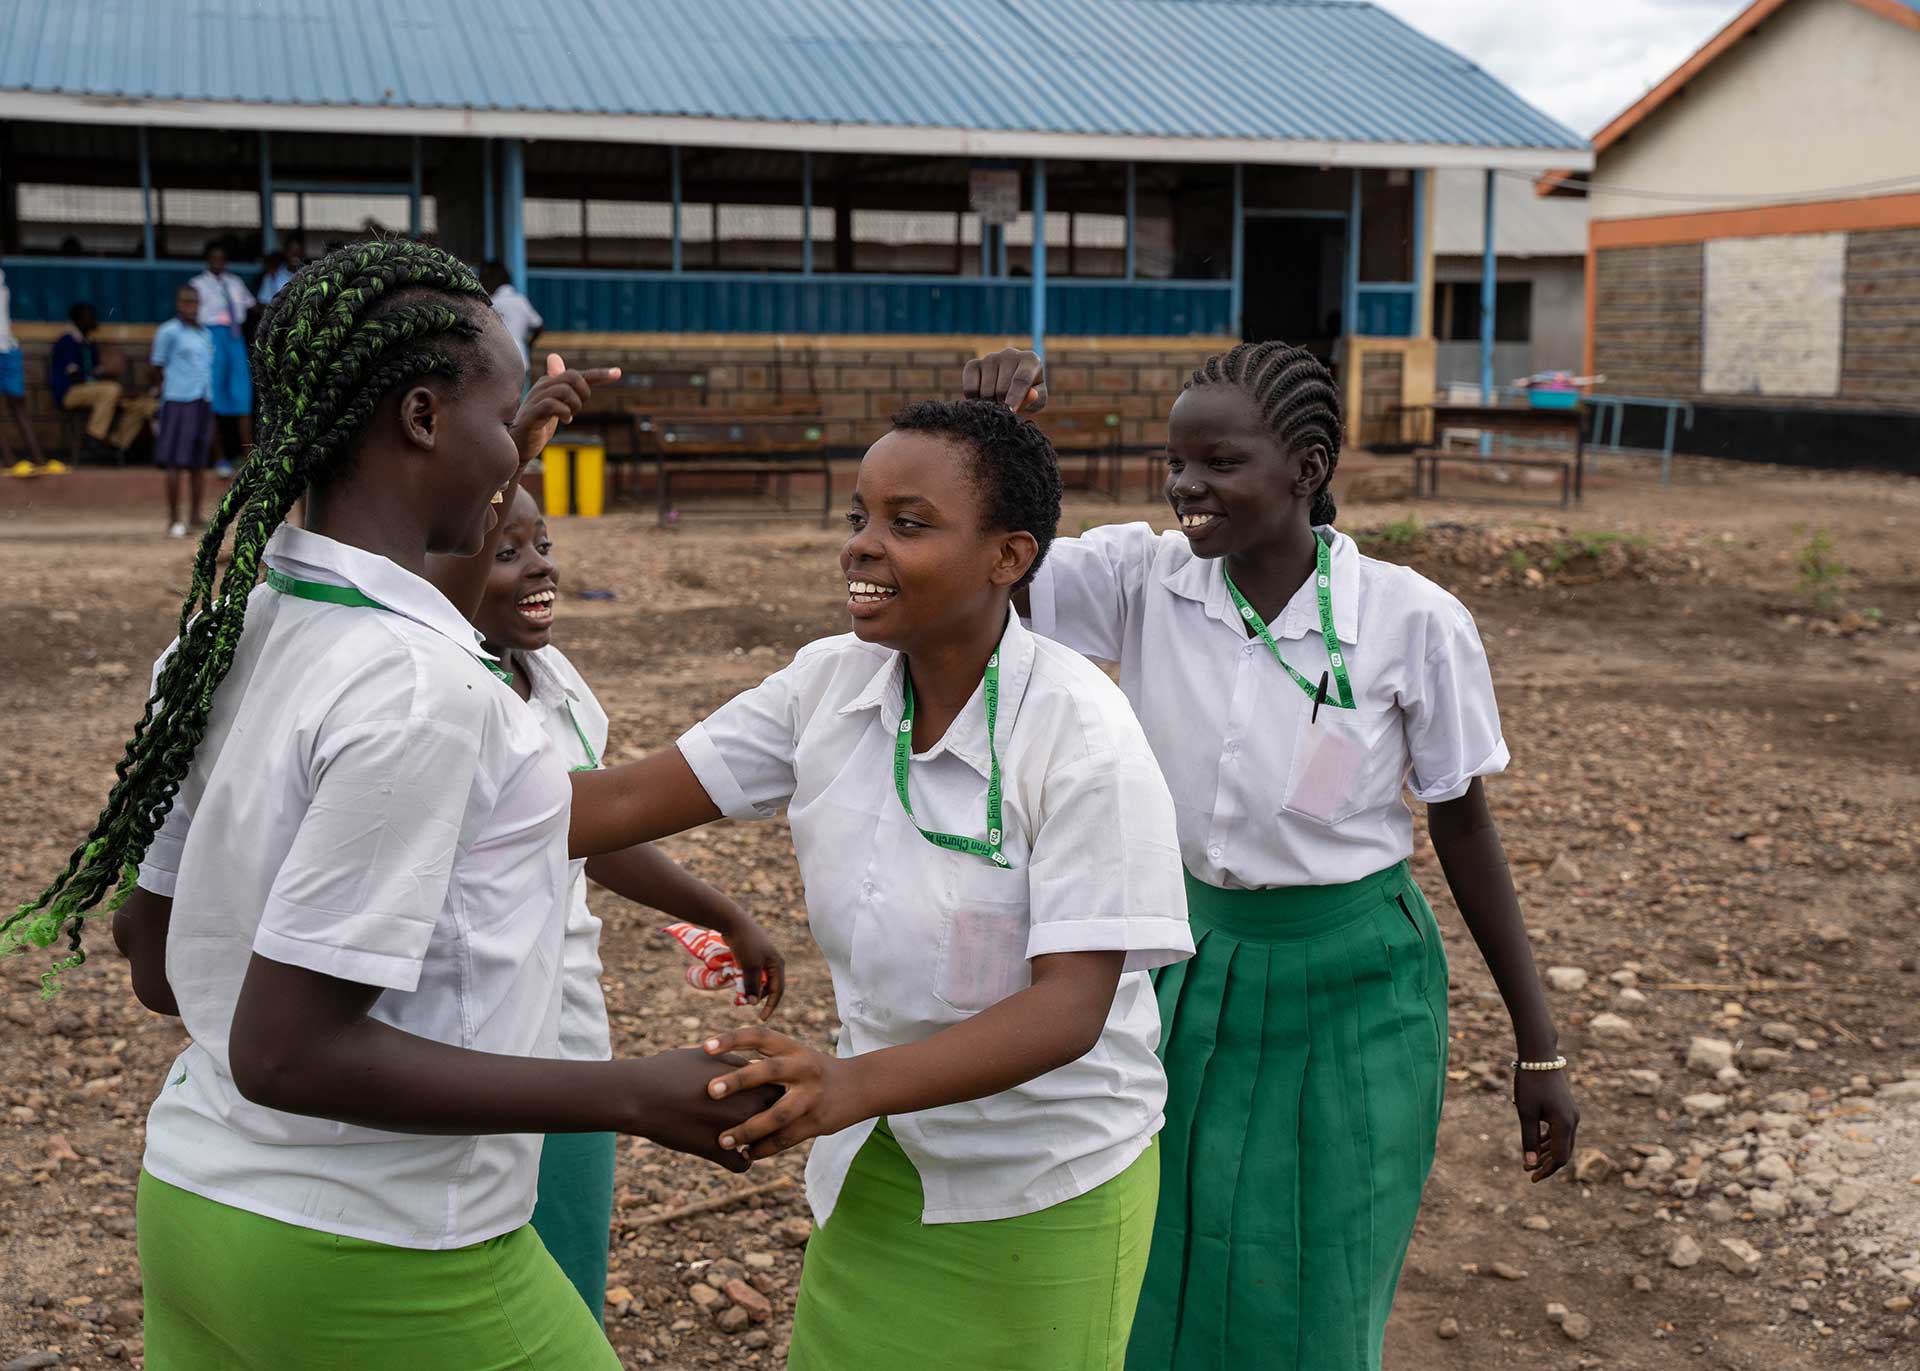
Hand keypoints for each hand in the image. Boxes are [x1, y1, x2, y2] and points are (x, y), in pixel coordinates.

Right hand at [510, 353, 620, 465]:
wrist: (519, 445)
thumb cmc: (538, 424)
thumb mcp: (556, 405)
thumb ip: (564, 388)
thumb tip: (555, 357)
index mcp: (550, 383)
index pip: (578, 374)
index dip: (599, 374)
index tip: (618, 373)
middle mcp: (542, 386)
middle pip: (572, 376)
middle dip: (584, 392)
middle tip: (578, 408)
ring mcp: (536, 398)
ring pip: (564, 389)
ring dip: (574, 404)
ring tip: (570, 416)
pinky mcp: (533, 413)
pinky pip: (552, 404)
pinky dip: (564, 412)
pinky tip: (565, 420)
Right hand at [621, 1047, 782, 1173]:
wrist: (641, 1094)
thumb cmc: (673, 1070)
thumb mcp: (712, 1057)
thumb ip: (740, 1064)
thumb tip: (755, 1069)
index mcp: (752, 1081)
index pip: (782, 1091)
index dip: (775, 1094)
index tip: (767, 1096)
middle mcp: (750, 1107)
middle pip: (779, 1118)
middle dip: (773, 1119)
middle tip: (764, 1119)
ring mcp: (735, 1132)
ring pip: (764, 1143)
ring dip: (758, 1141)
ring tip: (747, 1137)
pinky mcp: (718, 1153)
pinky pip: (742, 1165)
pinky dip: (739, 1161)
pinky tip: (729, 1154)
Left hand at [703, 1026, 870, 1160]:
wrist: (860, 1086)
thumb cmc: (813, 1070)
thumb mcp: (794, 1056)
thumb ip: (764, 1061)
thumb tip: (716, 1069)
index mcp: (793, 1048)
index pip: (760, 1036)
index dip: (732, 1039)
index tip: (705, 1047)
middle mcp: (803, 1068)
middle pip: (769, 1071)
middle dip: (739, 1080)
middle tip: (709, 1091)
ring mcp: (811, 1097)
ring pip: (777, 1115)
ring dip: (748, 1129)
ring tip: (722, 1140)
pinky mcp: (817, 1122)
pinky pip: (786, 1139)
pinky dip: (764, 1148)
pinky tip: (746, 1154)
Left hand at [721, 918, 786, 1021]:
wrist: (733, 922)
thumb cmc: (744, 945)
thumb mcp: (749, 967)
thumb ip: (753, 986)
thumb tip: (754, 1003)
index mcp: (777, 964)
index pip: (778, 990)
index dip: (771, 1006)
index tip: (762, 1018)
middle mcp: (773, 961)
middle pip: (769, 986)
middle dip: (759, 997)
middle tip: (745, 1004)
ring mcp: (763, 957)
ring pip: (759, 979)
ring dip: (751, 989)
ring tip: (740, 996)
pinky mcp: (752, 954)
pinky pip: (752, 972)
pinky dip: (746, 980)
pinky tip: (737, 983)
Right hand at [962, 348, 1046, 413]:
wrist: (1010, 387)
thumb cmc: (1027, 394)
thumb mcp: (1037, 400)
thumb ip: (1036, 399)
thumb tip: (1031, 394)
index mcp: (1030, 360)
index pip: (1021, 379)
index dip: (1016, 397)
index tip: (1011, 411)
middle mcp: (1009, 354)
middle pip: (1002, 388)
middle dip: (1002, 405)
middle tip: (1005, 410)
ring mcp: (990, 357)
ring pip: (986, 391)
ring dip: (990, 404)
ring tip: (997, 403)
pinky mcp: (973, 364)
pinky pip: (970, 389)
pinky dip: (974, 400)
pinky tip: (982, 399)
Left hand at [1514, 1068, 1578, 1182]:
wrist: (1540, 1056)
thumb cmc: (1530, 1083)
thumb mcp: (1526, 1112)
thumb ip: (1528, 1139)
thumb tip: (1530, 1163)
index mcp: (1564, 1124)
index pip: (1560, 1158)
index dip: (1545, 1170)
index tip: (1530, 1176)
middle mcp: (1573, 1121)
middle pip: (1563, 1152)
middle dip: (1546, 1164)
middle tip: (1527, 1170)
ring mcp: (1572, 1114)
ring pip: (1562, 1142)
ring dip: (1547, 1152)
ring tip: (1529, 1160)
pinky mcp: (1567, 1109)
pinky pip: (1560, 1131)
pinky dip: (1550, 1140)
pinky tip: (1537, 1144)